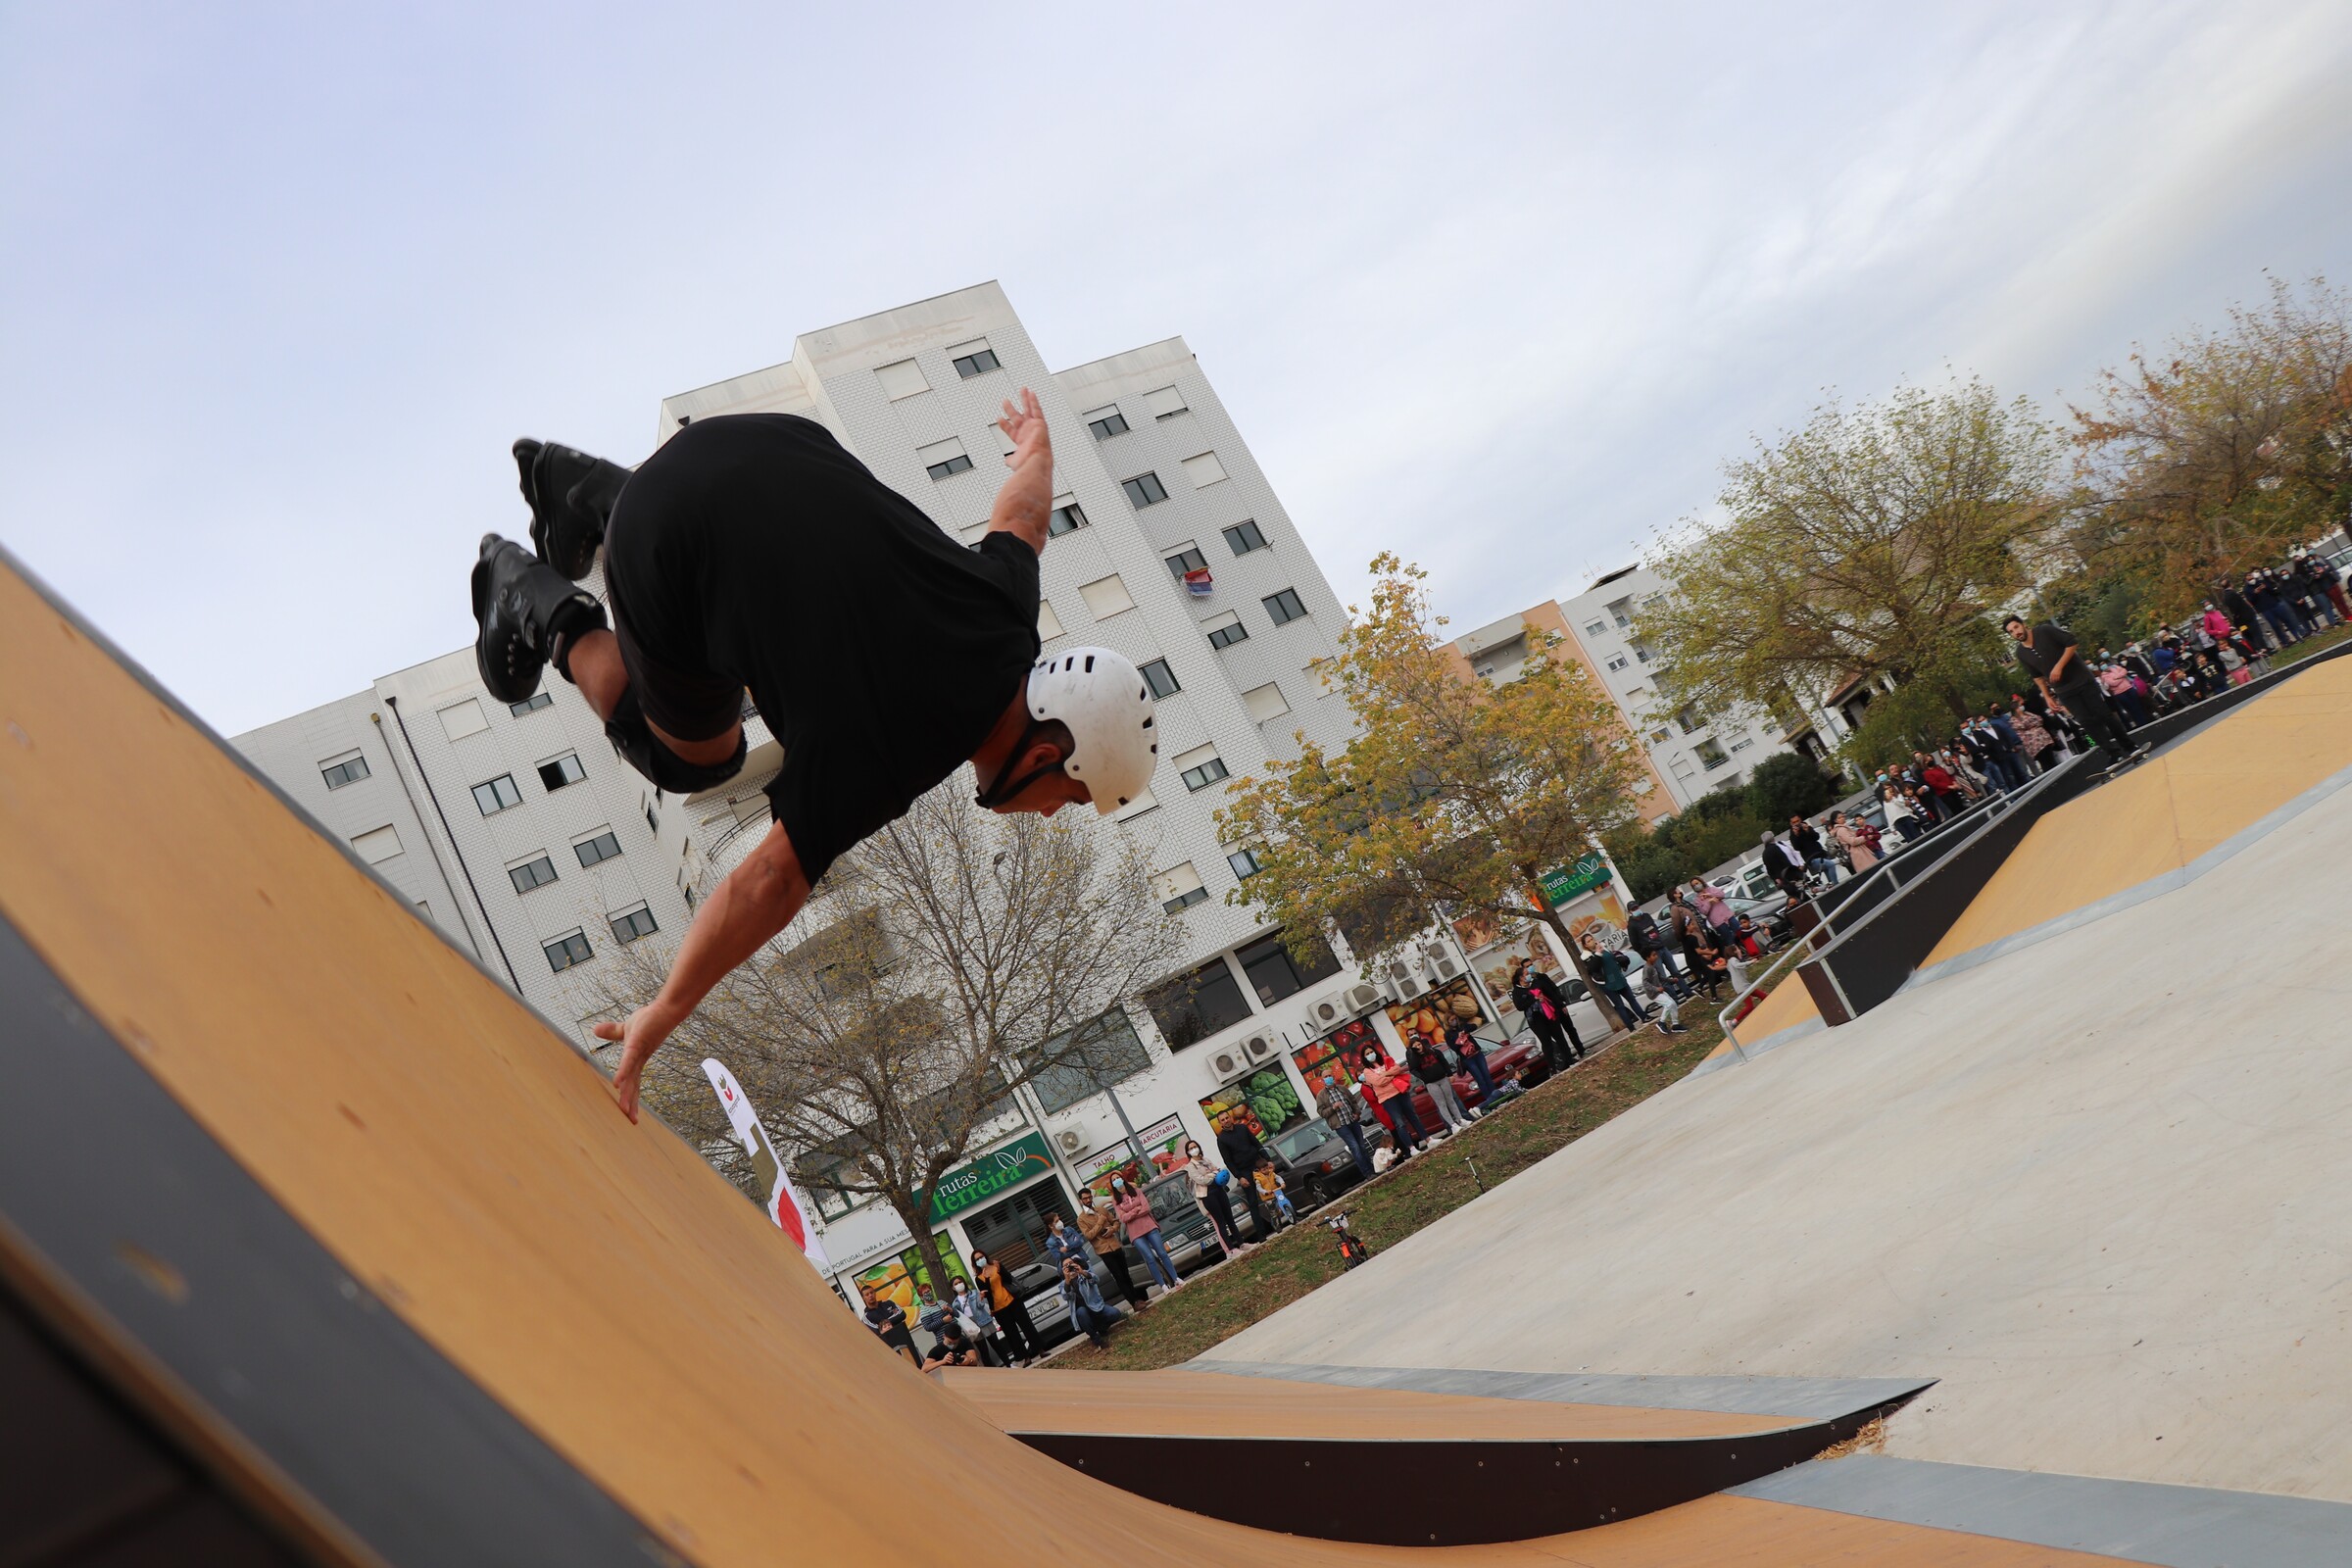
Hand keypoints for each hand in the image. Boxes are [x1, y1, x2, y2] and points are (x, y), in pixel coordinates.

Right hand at [591, 1003, 679, 1122]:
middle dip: (632, 1103)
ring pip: (632, 1078)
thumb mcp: (625, 1029)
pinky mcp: (637, 1044)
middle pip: (634, 1086)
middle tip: (631, 1122)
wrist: (664, 1010)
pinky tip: (617, 1083)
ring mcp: (639, 1053)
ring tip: (624, 1110)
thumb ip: (612, 1032)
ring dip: (628, 1094)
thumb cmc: (648, 1020)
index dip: (631, 1098)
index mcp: (636, 1061)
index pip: (633, 1083)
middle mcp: (639, 1061)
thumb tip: (595, 1029)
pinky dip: (623, 1071)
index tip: (629, 1114)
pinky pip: (628, 1060)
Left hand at [997, 388, 1049, 471]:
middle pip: (1018, 417)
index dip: (1004, 424)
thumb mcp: (1014, 461)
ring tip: (1022, 390)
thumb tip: (1007, 462)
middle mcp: (1028, 432)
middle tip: (1005, 401)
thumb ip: (1010, 459)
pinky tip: (1031, 393)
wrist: (1035, 462)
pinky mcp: (1040, 424)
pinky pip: (1037, 410)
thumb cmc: (1027, 463)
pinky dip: (1034, 401)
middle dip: (1011, 409)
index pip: (1011, 430)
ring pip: (1028, 410)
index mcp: (1022, 441)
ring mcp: (1034, 427)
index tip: (999, 418)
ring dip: (1025, 400)